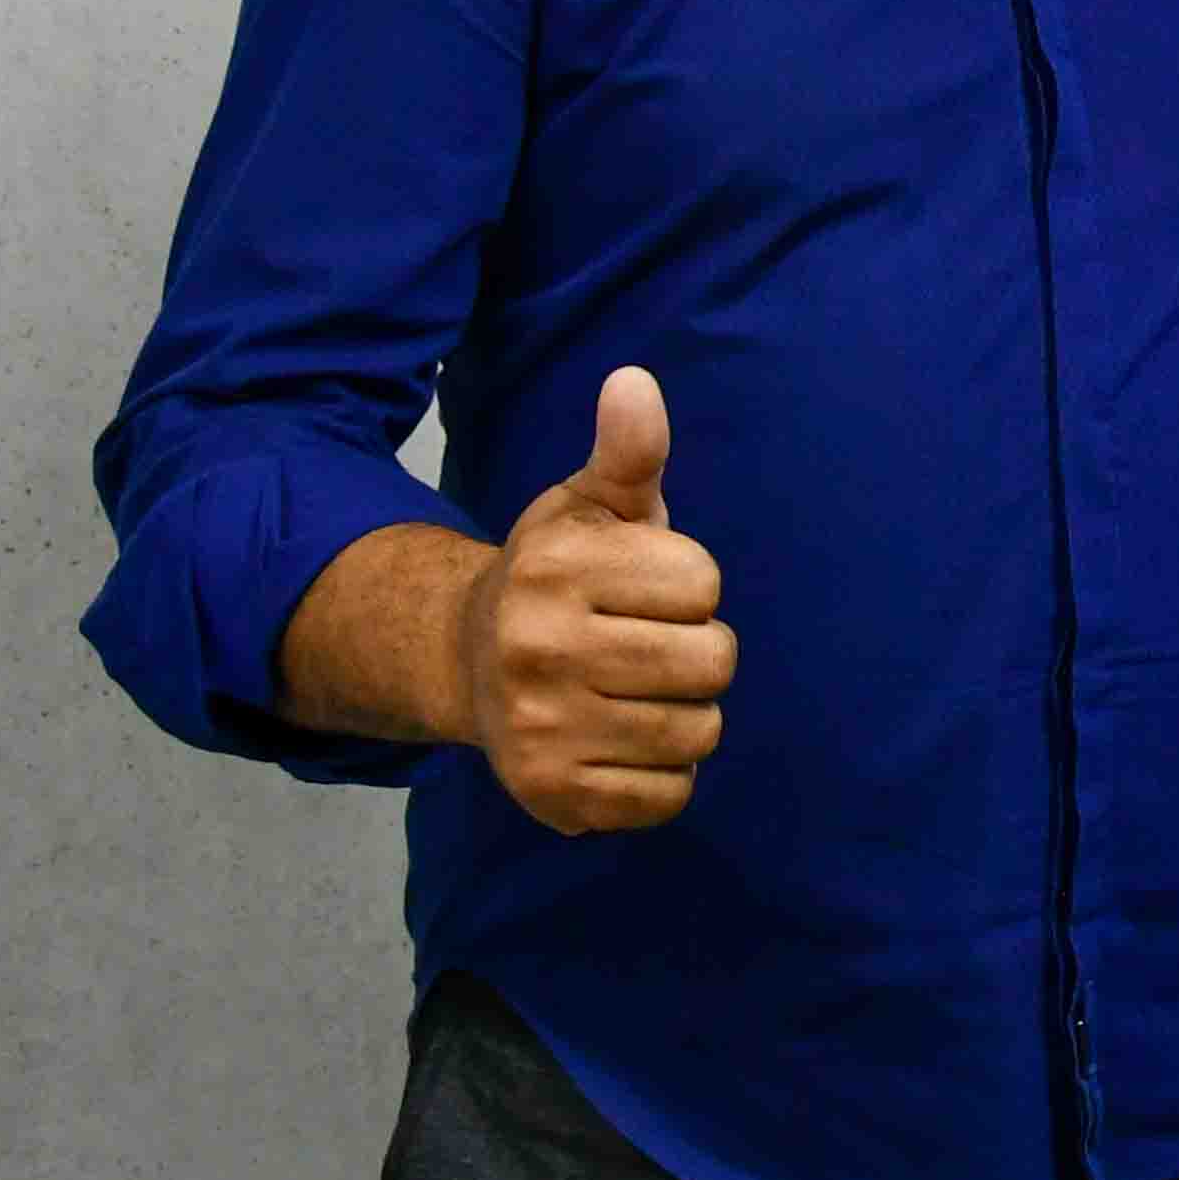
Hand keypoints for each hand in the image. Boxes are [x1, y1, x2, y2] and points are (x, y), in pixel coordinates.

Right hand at [456, 367, 737, 832]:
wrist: (466, 661)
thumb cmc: (557, 575)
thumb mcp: (589, 506)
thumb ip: (627, 452)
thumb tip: (636, 383)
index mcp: (555, 568)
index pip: (702, 581)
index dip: (690, 585)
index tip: (647, 588)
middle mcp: (537, 648)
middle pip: (712, 660)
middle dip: (699, 652)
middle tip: (651, 646)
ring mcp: (541, 728)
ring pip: (698, 732)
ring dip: (689, 715)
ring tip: (640, 692)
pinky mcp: (552, 795)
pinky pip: (670, 796)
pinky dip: (665, 776)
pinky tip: (623, 741)